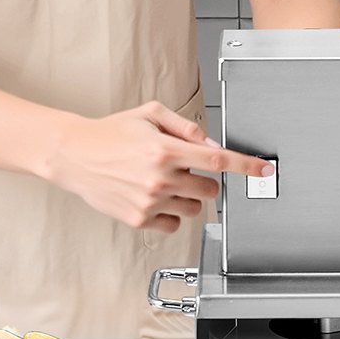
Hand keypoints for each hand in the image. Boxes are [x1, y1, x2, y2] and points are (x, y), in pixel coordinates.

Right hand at [46, 102, 273, 233]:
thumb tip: (213, 146)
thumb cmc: (112, 133)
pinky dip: (171, 213)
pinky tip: (155, 197)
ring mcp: (150, 202)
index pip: (218, 161)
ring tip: (164, 182)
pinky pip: (174, 224)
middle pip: (210, 189)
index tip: (265, 170)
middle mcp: (160, 178)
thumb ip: (187, 128)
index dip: (246, 166)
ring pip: (194, 208)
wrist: (74, 155)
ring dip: (188, 196)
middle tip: (182, 168)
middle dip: (204, 179)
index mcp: (165, 149)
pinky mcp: (139, 219)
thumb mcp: (151, 114)